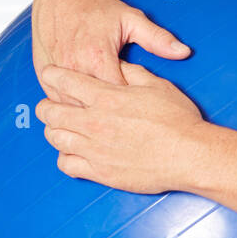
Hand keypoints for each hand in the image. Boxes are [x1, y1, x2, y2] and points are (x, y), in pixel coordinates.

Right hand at [32, 0, 190, 102]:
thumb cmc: (97, 6)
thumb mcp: (131, 19)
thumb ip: (157, 39)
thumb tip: (184, 52)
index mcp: (97, 57)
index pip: (118, 97)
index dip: (131, 105)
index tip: (142, 106)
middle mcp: (73, 67)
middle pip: (93, 106)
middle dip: (109, 113)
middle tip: (125, 116)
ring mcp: (55, 71)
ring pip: (71, 106)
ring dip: (86, 112)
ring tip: (105, 117)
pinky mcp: (42, 72)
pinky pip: (56, 98)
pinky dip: (68, 105)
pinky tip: (82, 109)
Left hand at [35, 60, 207, 193]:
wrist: (190, 155)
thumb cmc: (178, 120)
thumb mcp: (157, 85)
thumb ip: (132, 73)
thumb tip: (118, 65)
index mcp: (106, 97)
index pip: (65, 81)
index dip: (53, 74)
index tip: (51, 74)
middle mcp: (94, 122)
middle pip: (51, 112)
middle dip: (46, 105)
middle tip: (50, 105)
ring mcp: (95, 149)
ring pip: (55, 138)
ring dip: (54, 130)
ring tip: (61, 128)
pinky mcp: (100, 171)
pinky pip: (66, 164)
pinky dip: (64, 157)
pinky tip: (73, 152)